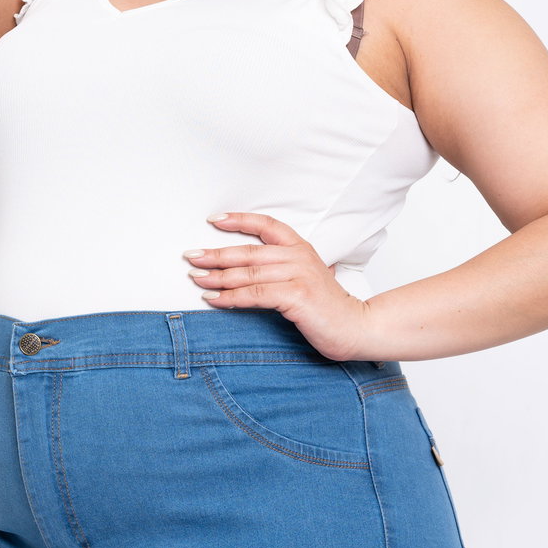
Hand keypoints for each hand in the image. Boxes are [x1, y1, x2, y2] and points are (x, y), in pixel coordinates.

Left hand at [182, 212, 377, 361]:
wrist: (356, 327)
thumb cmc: (328, 306)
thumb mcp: (305, 278)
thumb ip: (283, 268)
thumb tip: (244, 269)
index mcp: (300, 247)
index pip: (266, 224)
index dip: (239, 220)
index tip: (213, 220)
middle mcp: (298, 256)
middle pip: (249, 251)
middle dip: (215, 254)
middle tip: (191, 256)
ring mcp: (298, 275)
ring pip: (248, 273)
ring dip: (217, 277)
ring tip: (196, 279)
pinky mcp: (296, 296)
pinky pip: (254, 295)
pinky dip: (230, 298)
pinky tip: (214, 300)